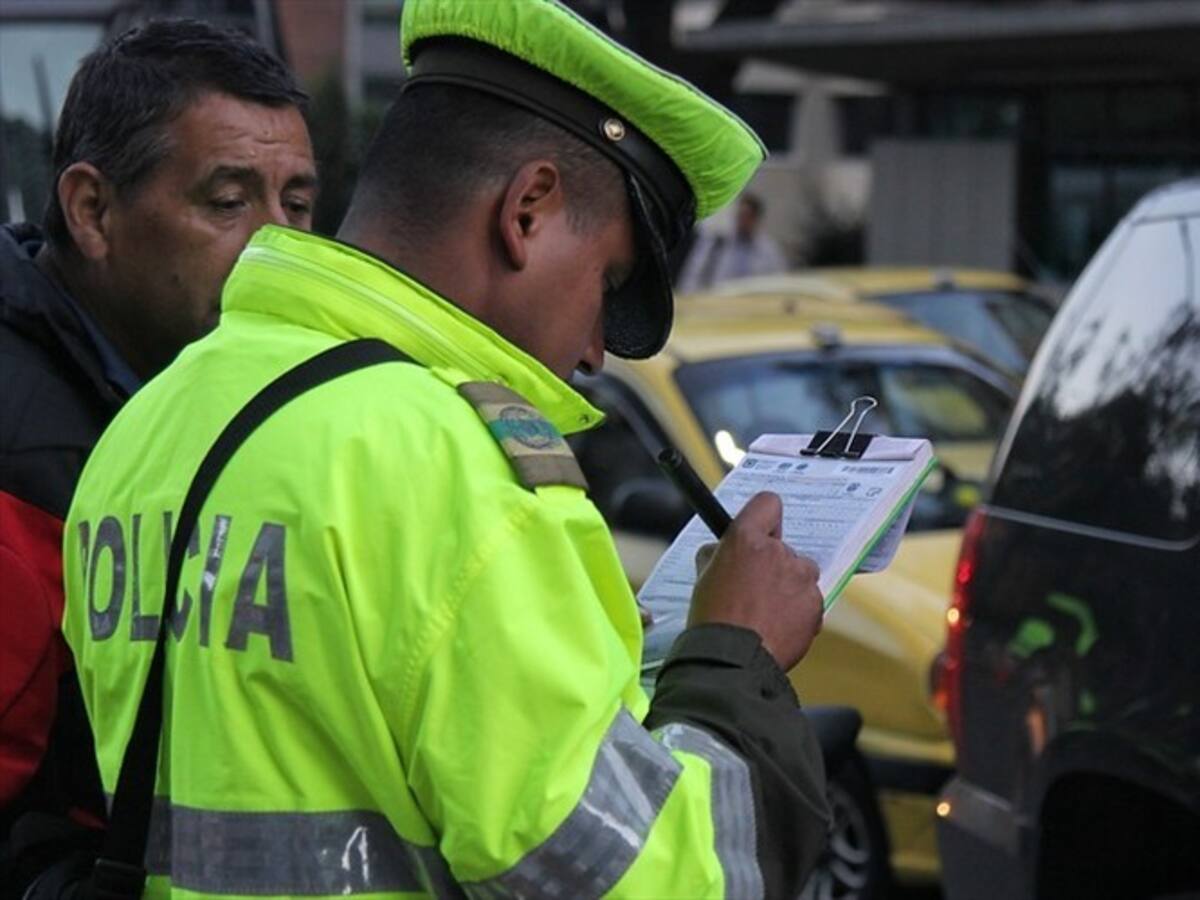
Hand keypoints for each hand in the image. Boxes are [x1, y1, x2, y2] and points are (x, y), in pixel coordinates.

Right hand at [688, 492, 822, 670]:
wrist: (731, 660)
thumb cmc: (713, 620)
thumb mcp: (702, 577)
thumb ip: (717, 554)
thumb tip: (721, 550)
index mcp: (745, 539)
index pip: (768, 503)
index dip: (765, 518)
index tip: (762, 532)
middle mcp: (777, 552)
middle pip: (784, 547)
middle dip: (773, 564)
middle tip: (754, 590)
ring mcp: (799, 578)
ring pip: (800, 574)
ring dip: (788, 588)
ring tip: (766, 613)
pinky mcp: (815, 604)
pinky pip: (809, 601)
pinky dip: (798, 612)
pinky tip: (777, 627)